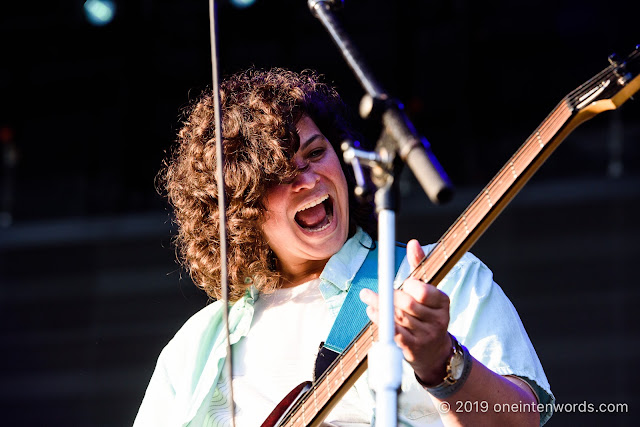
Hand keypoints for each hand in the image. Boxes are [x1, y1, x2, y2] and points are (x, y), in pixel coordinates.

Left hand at [359, 239, 452, 385]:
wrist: (434, 353)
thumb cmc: (427, 315)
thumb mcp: (428, 291)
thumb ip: (418, 266)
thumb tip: (413, 243)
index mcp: (443, 302)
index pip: (422, 290)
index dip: (408, 286)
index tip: (401, 284)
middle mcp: (437, 320)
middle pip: (406, 304)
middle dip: (385, 296)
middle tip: (368, 293)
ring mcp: (426, 336)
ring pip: (396, 317)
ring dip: (377, 306)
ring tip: (367, 299)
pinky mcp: (413, 349)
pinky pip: (393, 332)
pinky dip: (379, 320)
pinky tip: (371, 312)